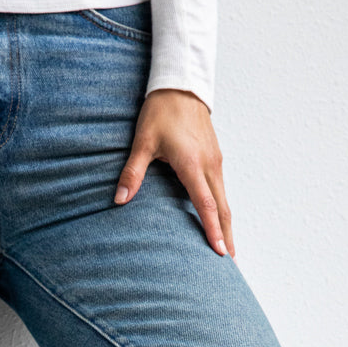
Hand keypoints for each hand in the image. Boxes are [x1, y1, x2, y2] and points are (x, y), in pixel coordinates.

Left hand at [113, 88, 234, 258]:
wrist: (181, 85)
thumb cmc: (160, 112)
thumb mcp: (142, 141)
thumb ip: (132, 172)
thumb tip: (119, 199)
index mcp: (192, 164)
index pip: (206, 204)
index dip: (212, 229)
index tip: (219, 251)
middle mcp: (209, 165)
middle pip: (223, 208)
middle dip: (226, 235)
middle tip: (229, 261)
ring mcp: (215, 161)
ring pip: (225, 200)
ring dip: (227, 224)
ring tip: (226, 247)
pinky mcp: (215, 158)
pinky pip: (221, 190)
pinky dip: (222, 210)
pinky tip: (219, 222)